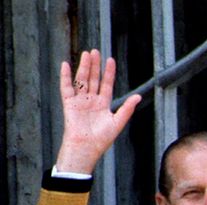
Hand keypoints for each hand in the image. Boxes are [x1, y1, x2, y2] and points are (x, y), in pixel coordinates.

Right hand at [54, 50, 142, 173]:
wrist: (87, 147)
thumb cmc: (102, 139)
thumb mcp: (118, 122)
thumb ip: (127, 108)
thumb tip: (138, 96)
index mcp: (103, 104)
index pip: (106, 84)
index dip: (108, 72)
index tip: (110, 60)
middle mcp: (91, 100)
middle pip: (93, 79)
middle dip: (95, 65)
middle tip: (96, 51)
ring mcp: (80, 100)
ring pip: (82, 80)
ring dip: (84, 67)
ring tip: (86, 54)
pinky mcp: (69, 103)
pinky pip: (66, 87)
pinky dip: (65, 76)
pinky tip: (66, 65)